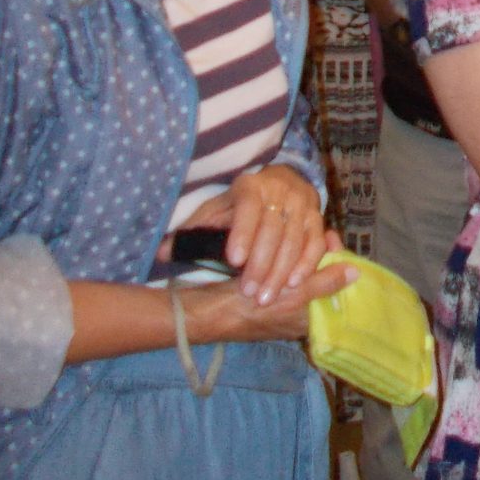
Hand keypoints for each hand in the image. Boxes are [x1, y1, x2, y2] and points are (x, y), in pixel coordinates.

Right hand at [185, 239, 354, 342]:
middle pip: (320, 280)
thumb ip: (325, 284)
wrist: (211, 311)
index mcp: (311, 319)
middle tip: (319, 232)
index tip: (330, 237)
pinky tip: (284, 243)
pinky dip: (287, 260)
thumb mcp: (295, 296)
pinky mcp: (268, 296)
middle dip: (321, 257)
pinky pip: (286, 275)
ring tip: (303, 234)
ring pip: (303, 276)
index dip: (336, 261)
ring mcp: (284, 306)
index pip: (334, 286)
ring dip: (303, 256)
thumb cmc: (255, 308)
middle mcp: (300, 315)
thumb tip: (356, 272)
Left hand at [186, 166, 327, 301]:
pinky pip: (315, 243)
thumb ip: (191, 231)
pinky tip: (294, 284)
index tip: (234, 261)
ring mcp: (302, 204)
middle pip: (273, 229)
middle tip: (248, 293)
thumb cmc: (240, 204)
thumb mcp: (215, 210)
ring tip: (266, 297)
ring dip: (281, 272)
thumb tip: (162, 253)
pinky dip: (306, 264)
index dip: (243, 233)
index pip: (248, 208)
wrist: (280, 182)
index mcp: (250, 186)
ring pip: (294, 240)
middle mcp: (280, 191)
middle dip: (261, 264)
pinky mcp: (317, 218)